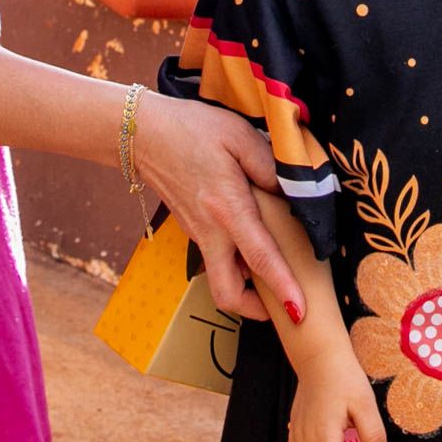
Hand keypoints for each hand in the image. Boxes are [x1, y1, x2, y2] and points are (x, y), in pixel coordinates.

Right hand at [130, 91, 302, 323]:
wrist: (142, 135)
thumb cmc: (193, 129)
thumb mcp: (239, 136)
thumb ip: (270, 165)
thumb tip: (293, 192)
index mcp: (227, 209)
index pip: (259, 257)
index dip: (282, 286)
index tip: (299, 312)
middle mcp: (211, 231)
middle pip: (228, 293)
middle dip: (256, 310)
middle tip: (286, 305)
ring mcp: (199, 235)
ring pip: (222, 280)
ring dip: (247, 290)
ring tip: (277, 281)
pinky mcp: (194, 231)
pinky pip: (217, 261)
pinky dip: (237, 268)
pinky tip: (256, 249)